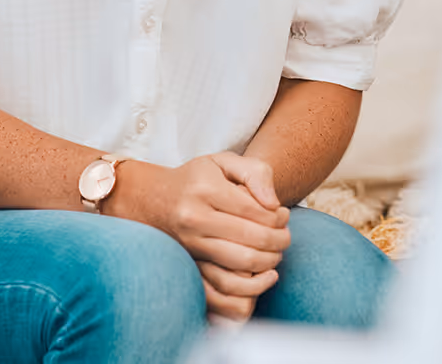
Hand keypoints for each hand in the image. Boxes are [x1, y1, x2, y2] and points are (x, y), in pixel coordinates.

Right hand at [197, 153, 287, 323]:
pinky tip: (261, 270)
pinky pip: (224, 280)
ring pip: (239, 262)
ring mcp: (189, 244)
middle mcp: (194, 218)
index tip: (285, 215)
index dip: (277, 216)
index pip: (253, 209)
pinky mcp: (190, 262)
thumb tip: (274, 204)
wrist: (154, 199)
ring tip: (277, 252)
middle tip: (287, 237)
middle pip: (249, 238)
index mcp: (206, 189)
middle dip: (277, 240)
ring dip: (267, 261)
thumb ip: (255, 173)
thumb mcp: (224, 161)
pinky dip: (249, 279)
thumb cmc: (198, 177)